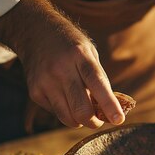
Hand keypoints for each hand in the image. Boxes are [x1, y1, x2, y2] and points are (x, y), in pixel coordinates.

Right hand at [0, 0, 124, 128]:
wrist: (36, 32)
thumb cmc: (72, 46)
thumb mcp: (90, 53)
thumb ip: (99, 79)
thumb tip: (109, 110)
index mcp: (80, 55)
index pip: (97, 83)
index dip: (109, 104)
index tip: (119, 120)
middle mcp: (61, 69)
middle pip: (81, 108)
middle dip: (94, 122)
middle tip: (99, 120)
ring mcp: (45, 81)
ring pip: (68, 117)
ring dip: (81, 121)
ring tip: (84, 112)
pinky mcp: (35, 92)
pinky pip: (56, 113)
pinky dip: (66, 112)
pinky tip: (66, 99)